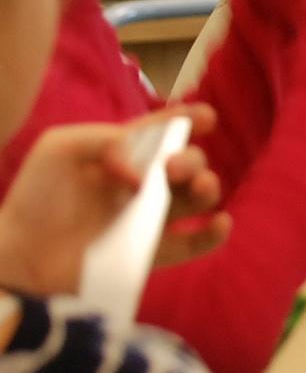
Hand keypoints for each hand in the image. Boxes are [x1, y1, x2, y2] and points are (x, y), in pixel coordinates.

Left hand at [0, 104, 229, 294]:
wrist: (19, 255)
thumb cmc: (35, 198)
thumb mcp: (61, 147)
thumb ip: (106, 138)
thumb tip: (142, 172)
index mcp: (123, 155)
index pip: (163, 132)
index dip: (188, 120)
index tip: (207, 117)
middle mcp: (142, 184)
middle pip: (186, 163)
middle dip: (191, 159)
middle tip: (170, 167)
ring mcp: (149, 219)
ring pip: (198, 198)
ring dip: (209, 187)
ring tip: (200, 187)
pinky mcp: (151, 253)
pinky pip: (193, 244)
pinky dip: (213, 235)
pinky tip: (220, 222)